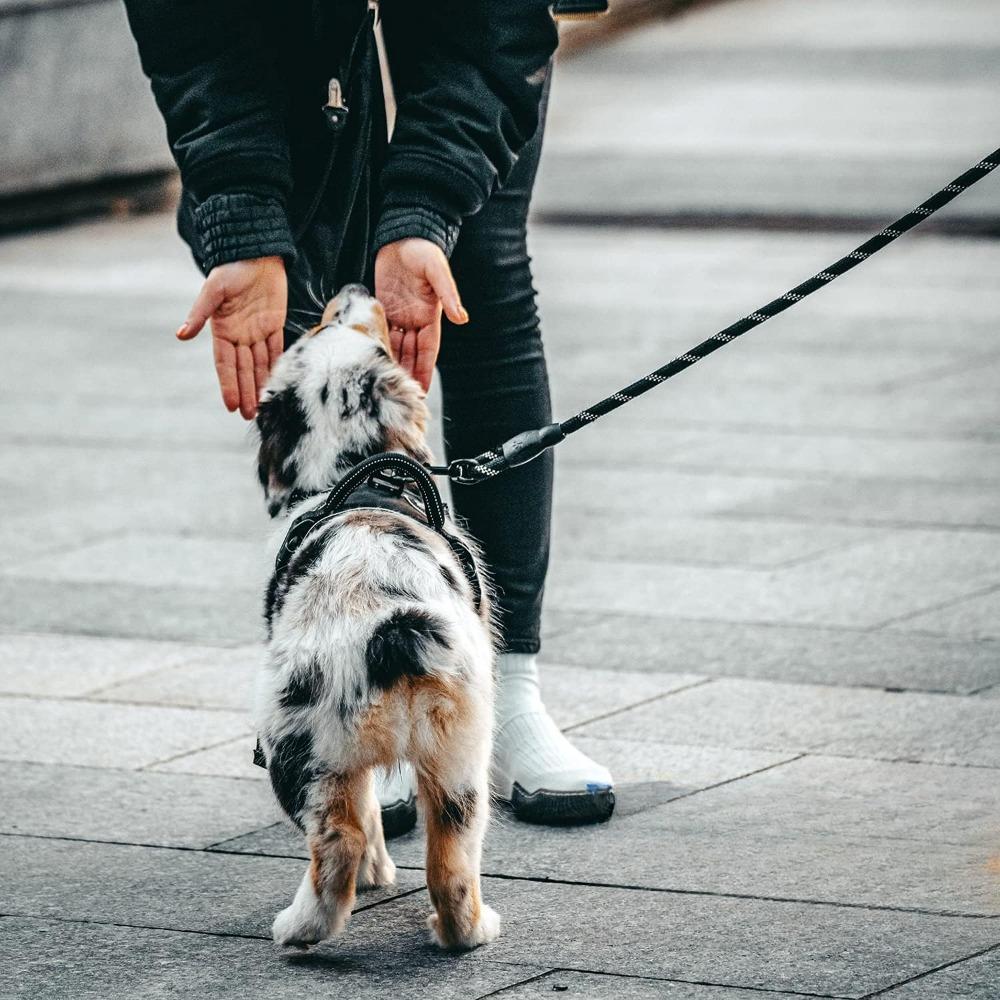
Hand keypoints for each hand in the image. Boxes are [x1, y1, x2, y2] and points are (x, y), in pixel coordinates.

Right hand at [176, 256, 286, 418]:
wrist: (256, 252)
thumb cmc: (230, 269)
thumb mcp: (213, 290)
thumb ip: (199, 314)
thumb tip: (180, 335)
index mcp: (222, 330)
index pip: (225, 364)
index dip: (228, 384)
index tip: (231, 405)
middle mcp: (239, 335)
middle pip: (243, 370)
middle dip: (246, 392)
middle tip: (250, 415)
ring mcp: (257, 332)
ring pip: (259, 365)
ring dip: (260, 385)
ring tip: (262, 408)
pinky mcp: (274, 325)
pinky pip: (276, 351)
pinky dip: (276, 367)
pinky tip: (277, 384)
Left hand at [375, 238, 467, 391]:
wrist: (401, 234)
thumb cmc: (423, 250)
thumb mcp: (437, 269)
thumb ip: (448, 294)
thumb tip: (462, 318)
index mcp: (430, 315)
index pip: (428, 350)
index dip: (425, 370)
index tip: (423, 391)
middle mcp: (415, 320)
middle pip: (411, 353)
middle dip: (407, 374)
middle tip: (400, 397)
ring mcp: (399, 315)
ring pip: (395, 346)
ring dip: (392, 364)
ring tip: (385, 385)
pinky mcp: (383, 307)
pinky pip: (381, 331)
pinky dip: (378, 346)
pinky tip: (372, 360)